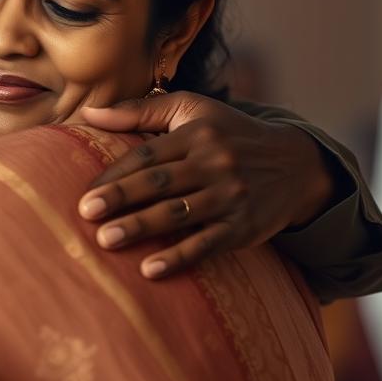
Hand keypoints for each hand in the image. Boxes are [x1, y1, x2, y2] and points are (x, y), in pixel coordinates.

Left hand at [76, 92, 333, 277]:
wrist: (297, 164)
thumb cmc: (230, 134)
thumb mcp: (193, 110)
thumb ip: (140, 111)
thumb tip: (88, 111)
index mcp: (197, 134)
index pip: (148, 154)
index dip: (115, 172)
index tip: (85, 190)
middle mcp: (214, 163)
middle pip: (159, 182)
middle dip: (121, 197)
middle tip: (85, 212)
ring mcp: (230, 197)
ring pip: (178, 214)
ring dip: (141, 227)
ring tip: (106, 240)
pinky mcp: (243, 228)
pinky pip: (206, 244)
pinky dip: (178, 258)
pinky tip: (149, 270)